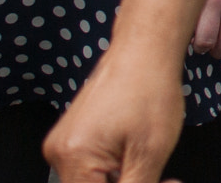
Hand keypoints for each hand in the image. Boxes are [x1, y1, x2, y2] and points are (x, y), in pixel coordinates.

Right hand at [44, 42, 187, 182]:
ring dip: (121, 179)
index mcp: (74, 158)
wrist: (144, 50)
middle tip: (162, 178)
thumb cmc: (150, 89)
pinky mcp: (72, 137)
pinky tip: (134, 152)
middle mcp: (58, 153)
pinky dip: (113, 167)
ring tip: (147, 159)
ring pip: (90, 181)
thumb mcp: (151, 151)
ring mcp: (62, 143)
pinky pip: (88, 166)